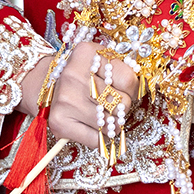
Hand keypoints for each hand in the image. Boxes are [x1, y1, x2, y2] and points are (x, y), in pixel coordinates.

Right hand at [17, 42, 139, 150]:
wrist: (47, 86)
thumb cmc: (84, 75)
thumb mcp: (101, 60)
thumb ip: (123, 68)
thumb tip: (145, 88)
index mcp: (87, 54)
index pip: (128, 79)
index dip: (132, 88)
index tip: (123, 89)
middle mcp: (74, 75)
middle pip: (122, 103)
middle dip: (122, 106)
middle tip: (110, 102)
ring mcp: (66, 100)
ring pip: (112, 125)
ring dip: (112, 124)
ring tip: (102, 114)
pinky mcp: (59, 122)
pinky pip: (96, 140)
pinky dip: (100, 137)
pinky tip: (93, 126)